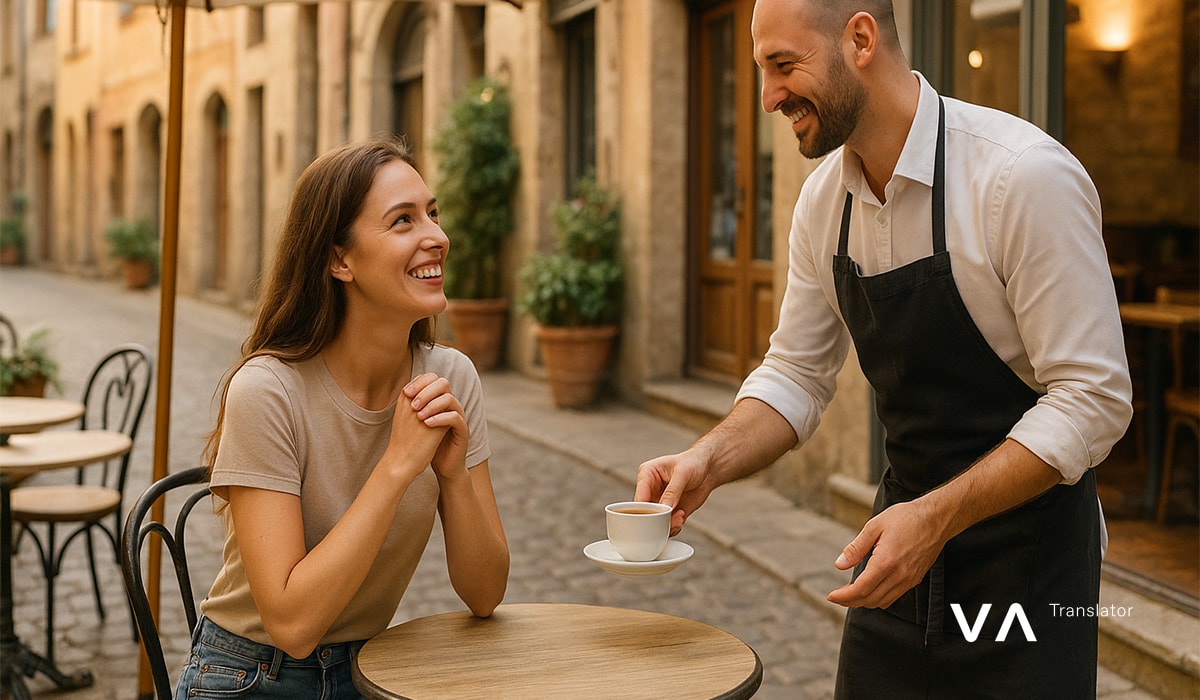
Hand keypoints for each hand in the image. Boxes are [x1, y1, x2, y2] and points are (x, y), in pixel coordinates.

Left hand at [402, 373, 468, 480]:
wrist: (442, 465)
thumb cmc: (428, 444)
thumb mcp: (418, 422)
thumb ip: (415, 406)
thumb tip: (404, 390)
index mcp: (441, 400)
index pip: (434, 380)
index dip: (420, 382)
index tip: (406, 392)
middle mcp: (451, 405)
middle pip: (443, 384)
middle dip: (426, 392)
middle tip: (413, 404)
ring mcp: (459, 416)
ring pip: (450, 399)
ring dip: (432, 405)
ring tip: (419, 415)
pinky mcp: (464, 430)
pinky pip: (455, 417)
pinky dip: (440, 418)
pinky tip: (427, 424)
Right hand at [634, 449, 715, 535]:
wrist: (708, 469)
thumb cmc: (693, 462)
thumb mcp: (682, 473)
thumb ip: (672, 491)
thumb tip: (664, 508)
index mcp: (647, 475)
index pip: (639, 496)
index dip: (643, 510)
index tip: (654, 517)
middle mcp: (650, 491)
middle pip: (644, 512)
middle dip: (656, 520)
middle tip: (669, 519)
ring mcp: (660, 503)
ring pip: (655, 522)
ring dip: (666, 524)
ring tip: (679, 517)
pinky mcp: (670, 512)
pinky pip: (667, 526)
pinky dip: (673, 527)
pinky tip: (682, 517)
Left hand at [826, 498, 948, 608]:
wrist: (936, 518)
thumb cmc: (906, 518)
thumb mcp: (874, 526)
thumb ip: (855, 548)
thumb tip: (838, 565)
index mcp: (885, 562)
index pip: (860, 589)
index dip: (843, 596)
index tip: (831, 596)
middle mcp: (899, 575)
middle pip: (870, 600)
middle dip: (850, 601)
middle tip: (836, 596)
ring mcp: (909, 580)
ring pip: (882, 602)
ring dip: (864, 602)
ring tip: (850, 594)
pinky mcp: (915, 579)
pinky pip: (893, 597)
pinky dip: (878, 598)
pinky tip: (870, 589)